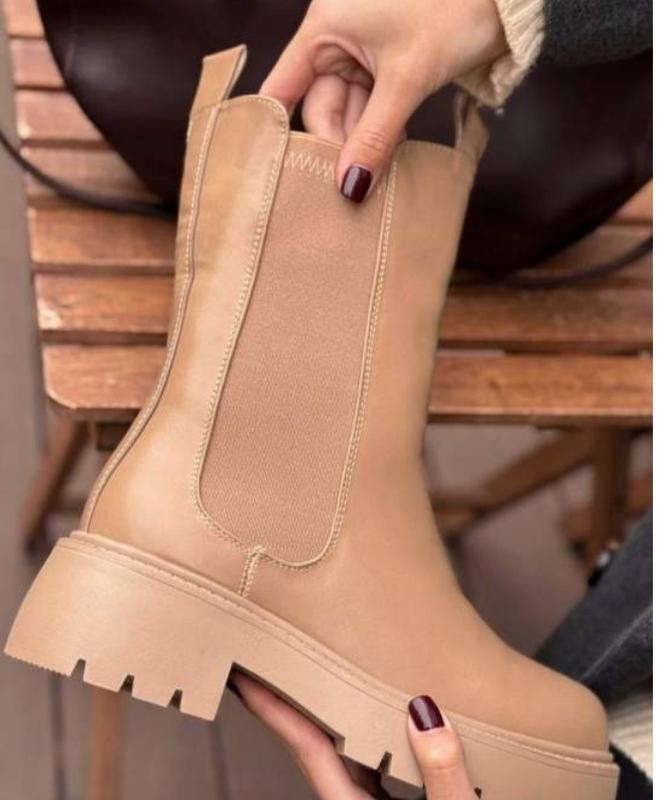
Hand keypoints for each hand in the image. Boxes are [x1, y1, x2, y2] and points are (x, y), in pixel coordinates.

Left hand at [233, 673, 478, 798]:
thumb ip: (442, 778)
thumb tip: (424, 712)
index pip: (308, 748)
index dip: (273, 710)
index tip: (245, 676)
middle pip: (316, 745)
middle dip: (290, 704)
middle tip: (271, 661)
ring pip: (344, 755)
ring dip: (326, 716)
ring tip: (315, 677)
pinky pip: (373, 764)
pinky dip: (367, 734)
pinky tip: (378, 719)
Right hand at [261, 0, 505, 200]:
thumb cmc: (453, 12)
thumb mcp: (408, 79)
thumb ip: (375, 136)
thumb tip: (350, 187)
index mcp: (325, 27)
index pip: (284, 87)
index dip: (277, 128)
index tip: (282, 170)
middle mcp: (336, 38)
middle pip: (320, 106)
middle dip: (337, 145)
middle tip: (352, 186)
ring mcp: (362, 53)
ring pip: (348, 112)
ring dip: (362, 144)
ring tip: (376, 177)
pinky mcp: (387, 66)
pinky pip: (371, 109)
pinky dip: (379, 132)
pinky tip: (390, 154)